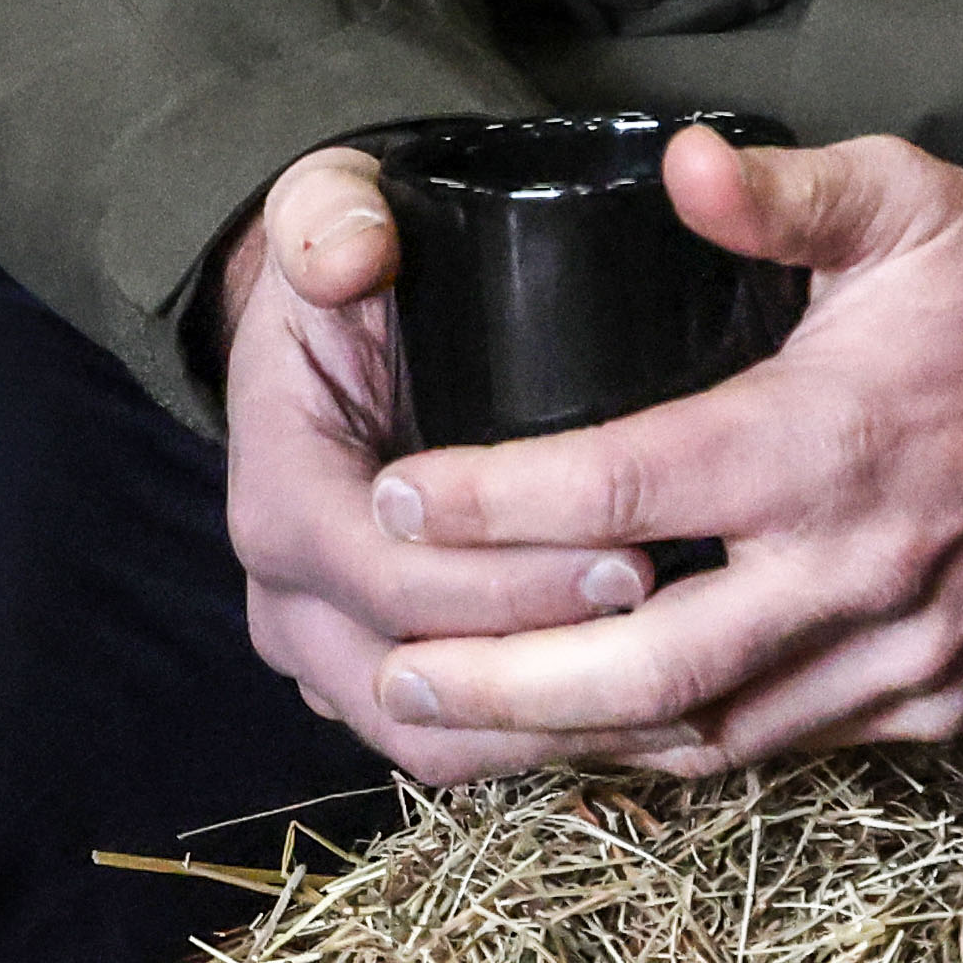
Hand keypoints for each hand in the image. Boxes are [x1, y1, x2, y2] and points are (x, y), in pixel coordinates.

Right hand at [220, 143, 681, 791]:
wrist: (323, 336)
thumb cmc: (345, 272)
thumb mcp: (327, 210)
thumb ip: (330, 218)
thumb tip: (356, 253)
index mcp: (280, 500)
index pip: (391, 581)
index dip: (508, 584)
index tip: (628, 553)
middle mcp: (288, 599)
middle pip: (416, 684)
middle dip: (549, 667)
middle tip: (677, 621)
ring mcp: (325, 657)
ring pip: (434, 744)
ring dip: (555, 731)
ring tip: (682, 687)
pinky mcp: (374, 682)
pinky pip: (454, 752)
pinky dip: (544, 747)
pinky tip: (650, 717)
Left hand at [341, 132, 962, 778]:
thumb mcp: (903, 194)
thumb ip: (781, 190)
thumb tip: (676, 162)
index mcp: (827, 440)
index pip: (619, 494)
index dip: (488, 507)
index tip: (394, 499)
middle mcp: (860, 567)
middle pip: (644, 670)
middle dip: (503, 685)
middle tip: (391, 674)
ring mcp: (904, 649)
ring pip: (711, 736)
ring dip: (581, 738)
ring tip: (468, 718)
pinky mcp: (940, 695)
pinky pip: (787, 745)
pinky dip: (687, 744)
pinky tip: (609, 724)